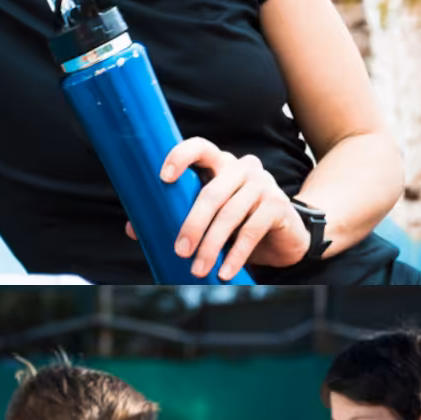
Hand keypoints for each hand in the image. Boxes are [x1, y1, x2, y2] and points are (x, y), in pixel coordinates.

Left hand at [124, 137, 311, 279]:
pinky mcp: (278, 205)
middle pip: (211, 193)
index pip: (200, 147)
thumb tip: (134, 229)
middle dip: (192, 225)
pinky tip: (224, 272)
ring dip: (211, 246)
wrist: (286, 235)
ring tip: (198, 270)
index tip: (163, 178)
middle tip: (179, 251)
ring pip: (230, 215)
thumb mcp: (208, 218)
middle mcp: (243, 167)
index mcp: (220, 163)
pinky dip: (235, 255)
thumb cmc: (239, 222)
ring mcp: (263, 184)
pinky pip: (251, 231)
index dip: (180, 156)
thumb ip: (176, 216)